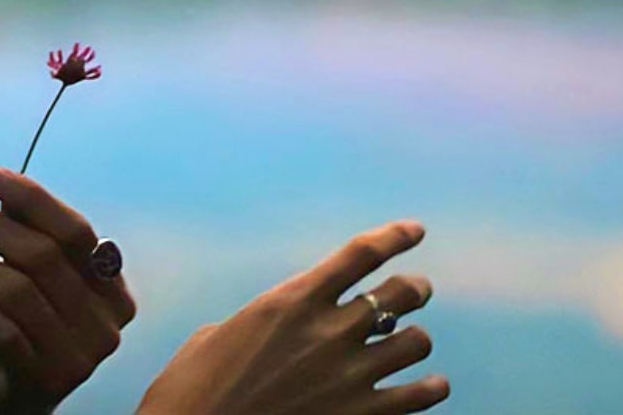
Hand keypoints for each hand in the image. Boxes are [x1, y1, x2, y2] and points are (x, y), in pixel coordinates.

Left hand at [0, 167, 136, 412]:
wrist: (8, 399)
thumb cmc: (19, 328)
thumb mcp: (27, 276)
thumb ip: (26, 232)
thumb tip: (3, 184)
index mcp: (113, 292)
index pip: (75, 230)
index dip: (30, 197)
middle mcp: (106, 326)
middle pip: (43, 255)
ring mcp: (78, 358)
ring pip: (19, 289)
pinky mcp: (42, 382)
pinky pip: (3, 330)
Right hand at [136, 220, 448, 414]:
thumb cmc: (192, 392)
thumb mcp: (213, 339)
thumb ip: (256, 324)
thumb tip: (268, 327)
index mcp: (290, 301)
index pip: (360, 254)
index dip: (395, 237)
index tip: (415, 230)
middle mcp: (329, 331)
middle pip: (401, 292)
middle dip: (414, 288)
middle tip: (416, 290)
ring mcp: (351, 375)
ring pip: (417, 341)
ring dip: (414, 340)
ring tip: (408, 344)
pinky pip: (423, 393)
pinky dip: (430, 386)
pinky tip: (428, 385)